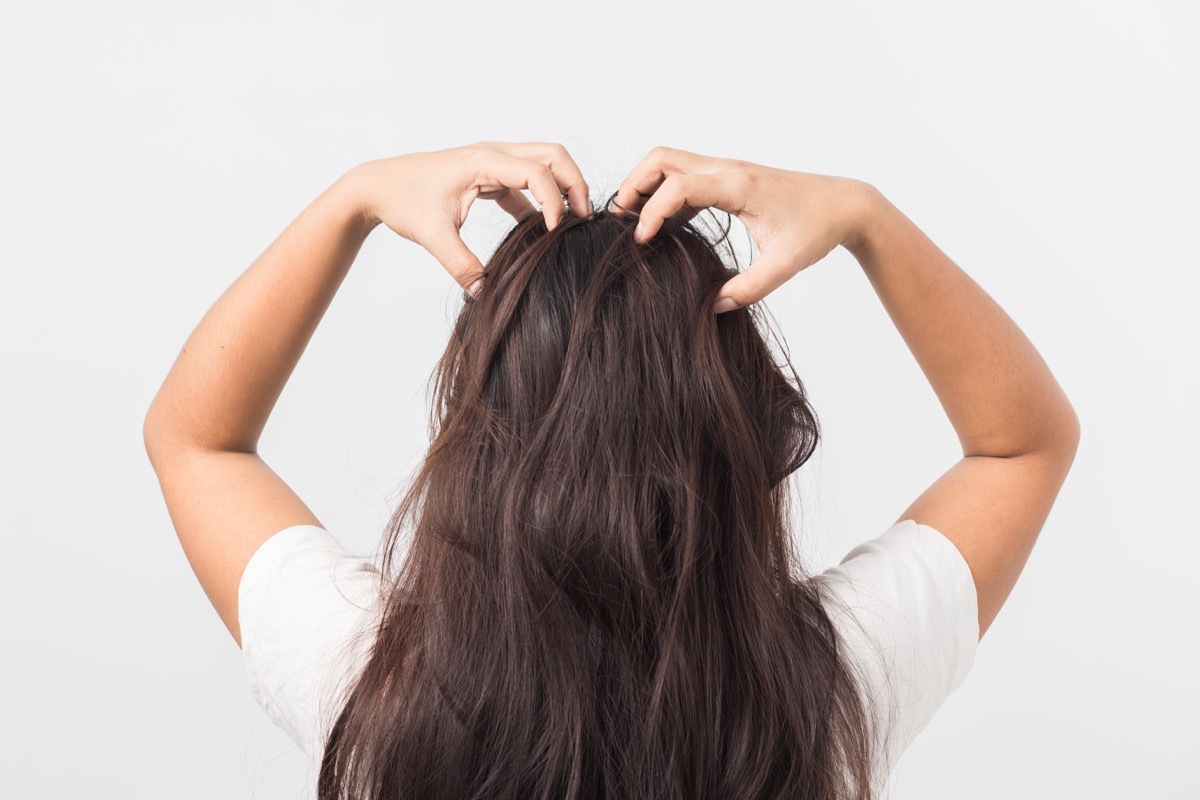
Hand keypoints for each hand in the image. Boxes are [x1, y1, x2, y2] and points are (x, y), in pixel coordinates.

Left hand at [349, 141, 592, 293]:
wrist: (377, 186)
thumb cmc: (402, 200)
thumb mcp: (432, 236)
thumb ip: (461, 264)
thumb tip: (483, 293)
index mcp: (482, 160)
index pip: (537, 171)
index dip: (554, 200)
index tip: (554, 231)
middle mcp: (492, 154)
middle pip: (553, 154)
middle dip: (574, 183)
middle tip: (583, 217)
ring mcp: (492, 161)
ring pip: (543, 162)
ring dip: (562, 186)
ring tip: (571, 221)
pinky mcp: (488, 174)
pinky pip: (526, 181)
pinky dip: (541, 198)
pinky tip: (542, 228)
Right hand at [611, 147, 876, 312]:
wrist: (844, 204)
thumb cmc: (817, 229)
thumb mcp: (785, 265)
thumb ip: (748, 289)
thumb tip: (711, 307)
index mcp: (738, 185)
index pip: (678, 186)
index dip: (652, 211)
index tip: (640, 241)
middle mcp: (728, 169)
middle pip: (662, 159)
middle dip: (634, 184)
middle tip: (620, 220)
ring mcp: (727, 170)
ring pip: (670, 161)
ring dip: (645, 184)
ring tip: (633, 221)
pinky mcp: (729, 177)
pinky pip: (685, 175)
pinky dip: (664, 190)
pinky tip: (663, 223)